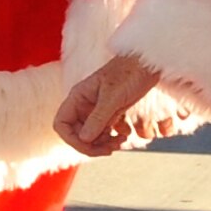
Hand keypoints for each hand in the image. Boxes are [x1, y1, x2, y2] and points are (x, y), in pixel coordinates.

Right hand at [55, 53, 171, 156]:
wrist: (148, 62)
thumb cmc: (130, 72)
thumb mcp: (113, 96)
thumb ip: (98, 117)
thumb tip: (84, 139)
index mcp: (78, 97)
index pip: (62, 124)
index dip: (72, 139)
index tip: (90, 145)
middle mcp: (84, 104)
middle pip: (77, 134)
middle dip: (92, 145)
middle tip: (111, 148)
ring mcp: (96, 109)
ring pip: (92, 136)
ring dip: (104, 144)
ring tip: (121, 142)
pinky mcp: (110, 112)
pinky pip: (104, 132)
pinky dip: (113, 138)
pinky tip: (125, 135)